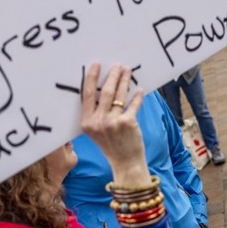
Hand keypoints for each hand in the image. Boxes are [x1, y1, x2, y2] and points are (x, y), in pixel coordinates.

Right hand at [81, 63, 149, 186]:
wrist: (125, 163)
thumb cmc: (111, 146)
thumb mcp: (96, 131)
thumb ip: (97, 114)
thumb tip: (104, 88)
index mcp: (86, 123)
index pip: (88, 95)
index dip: (92, 77)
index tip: (97, 64)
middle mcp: (98, 122)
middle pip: (105, 92)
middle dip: (113, 75)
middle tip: (118, 65)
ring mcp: (113, 122)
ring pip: (119, 95)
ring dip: (125, 80)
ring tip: (128, 71)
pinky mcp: (128, 123)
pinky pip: (133, 104)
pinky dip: (138, 96)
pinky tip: (140, 90)